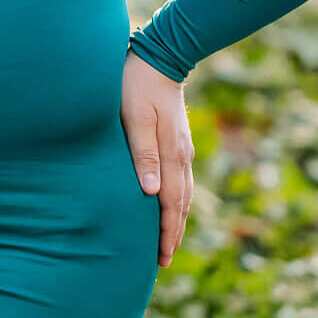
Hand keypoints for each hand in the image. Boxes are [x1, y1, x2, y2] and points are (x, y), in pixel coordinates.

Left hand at [121, 47, 193, 267]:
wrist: (158, 57)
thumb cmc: (137, 87)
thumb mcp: (134, 119)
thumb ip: (142, 155)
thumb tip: (151, 194)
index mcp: (171, 154)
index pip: (171, 204)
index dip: (166, 232)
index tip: (160, 257)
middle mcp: (182, 156)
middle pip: (181, 204)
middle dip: (173, 233)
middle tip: (163, 260)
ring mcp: (183, 149)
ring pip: (184, 194)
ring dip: (177, 220)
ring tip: (168, 241)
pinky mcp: (179, 142)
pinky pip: (182, 181)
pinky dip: (178, 201)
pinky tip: (170, 206)